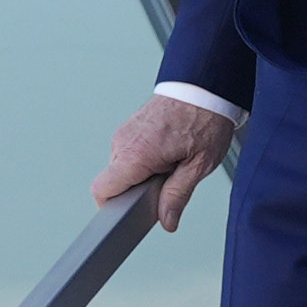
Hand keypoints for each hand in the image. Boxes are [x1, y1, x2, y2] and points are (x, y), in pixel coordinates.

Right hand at [93, 94, 237, 234]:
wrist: (204, 84)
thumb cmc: (204, 119)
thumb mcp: (198, 165)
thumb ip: (177, 195)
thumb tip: (166, 221)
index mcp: (136, 155)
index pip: (102, 190)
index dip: (112, 208)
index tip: (131, 214)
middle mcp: (123, 142)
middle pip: (114, 181)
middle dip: (135, 191)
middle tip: (166, 184)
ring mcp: (125, 132)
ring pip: (121, 167)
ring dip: (141, 174)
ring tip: (171, 163)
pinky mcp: (130, 126)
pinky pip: (128, 153)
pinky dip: (143, 160)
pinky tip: (167, 153)